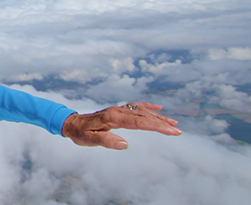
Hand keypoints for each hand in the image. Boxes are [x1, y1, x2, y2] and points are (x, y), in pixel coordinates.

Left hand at [61, 103, 180, 149]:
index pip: (139, 122)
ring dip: (158, 117)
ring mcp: (118, 110)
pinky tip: (158, 107)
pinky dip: (148, 106)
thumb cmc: (80, 134)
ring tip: (174, 123)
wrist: (71, 123)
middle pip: (144, 116)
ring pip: (142, 111)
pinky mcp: (118, 111)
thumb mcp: (90, 140)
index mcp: (113, 118)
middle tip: (178, 131)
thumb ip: (106, 141)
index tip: (172, 131)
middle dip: (162, 123)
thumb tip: (124, 144)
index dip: (157, 127)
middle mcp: (117, 111)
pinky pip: (135, 106)